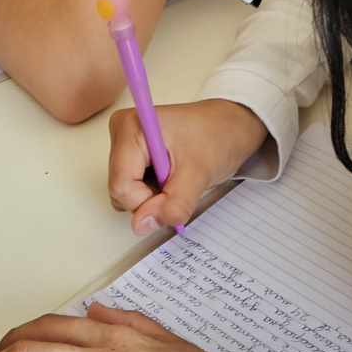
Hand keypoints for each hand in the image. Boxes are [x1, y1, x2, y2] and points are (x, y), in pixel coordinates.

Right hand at [109, 99, 266, 234]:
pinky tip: (172, 176)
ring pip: (126, 193)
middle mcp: (122, 132)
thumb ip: (172, 204)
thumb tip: (141, 225)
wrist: (230, 126)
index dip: (148, 201)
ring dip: (154, 197)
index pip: (121, 186)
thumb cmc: (217, 137)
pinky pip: (133, 188)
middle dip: (151, 199)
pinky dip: (154, 191)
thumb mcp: (199, 174)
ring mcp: (125, 143)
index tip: (176, 190)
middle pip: (121, 190)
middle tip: (180, 181)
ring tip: (178, 177)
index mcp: (131, 128)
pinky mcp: (132, 154)